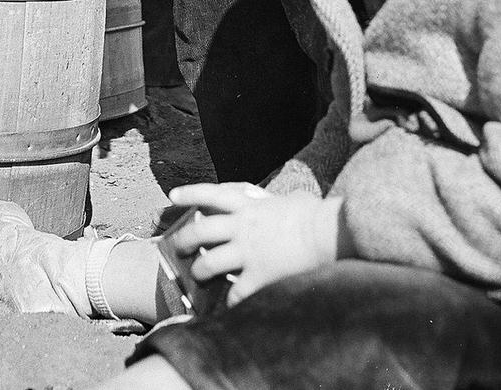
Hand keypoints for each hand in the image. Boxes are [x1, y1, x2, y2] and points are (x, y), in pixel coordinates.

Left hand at [166, 184, 346, 305]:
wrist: (328, 233)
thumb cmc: (315, 214)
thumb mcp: (289, 200)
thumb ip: (277, 204)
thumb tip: (287, 202)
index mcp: (248, 206)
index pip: (211, 193)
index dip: (190, 193)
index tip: (172, 195)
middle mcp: (241, 227)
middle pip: (200, 232)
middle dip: (183, 241)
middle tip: (177, 248)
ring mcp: (247, 252)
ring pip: (208, 264)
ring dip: (199, 273)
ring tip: (197, 278)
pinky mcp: (258, 276)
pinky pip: (235, 293)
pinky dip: (230, 302)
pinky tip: (229, 307)